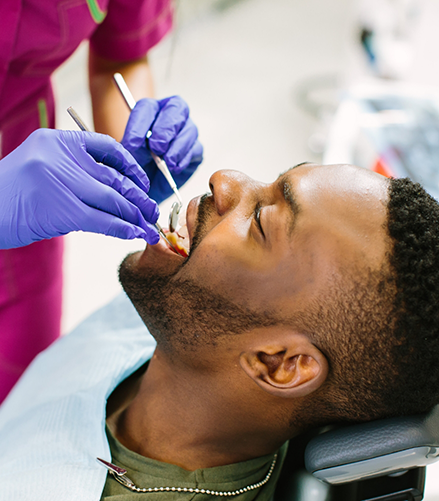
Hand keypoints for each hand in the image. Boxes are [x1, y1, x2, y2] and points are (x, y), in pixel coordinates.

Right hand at [0, 128, 159, 248]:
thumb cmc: (10, 193)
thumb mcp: (40, 167)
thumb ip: (72, 171)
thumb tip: (113, 192)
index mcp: (57, 141)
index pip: (107, 146)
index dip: (130, 166)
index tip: (142, 181)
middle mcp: (61, 157)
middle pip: (114, 178)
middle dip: (138, 197)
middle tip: (152, 211)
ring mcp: (62, 182)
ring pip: (113, 200)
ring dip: (135, 216)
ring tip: (149, 227)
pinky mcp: (63, 209)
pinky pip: (102, 220)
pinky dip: (122, 228)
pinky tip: (134, 234)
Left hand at [121, 96, 202, 204]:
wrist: (149, 184)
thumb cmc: (139, 163)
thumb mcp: (129, 153)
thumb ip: (131, 144)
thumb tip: (135, 143)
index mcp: (151, 111)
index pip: (147, 107)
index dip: (140, 125)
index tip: (132, 144)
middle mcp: (171, 115)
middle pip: (177, 107)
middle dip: (166, 129)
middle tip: (156, 148)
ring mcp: (186, 131)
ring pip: (189, 129)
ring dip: (177, 147)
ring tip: (166, 163)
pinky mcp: (195, 150)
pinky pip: (195, 149)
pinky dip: (184, 159)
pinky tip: (173, 168)